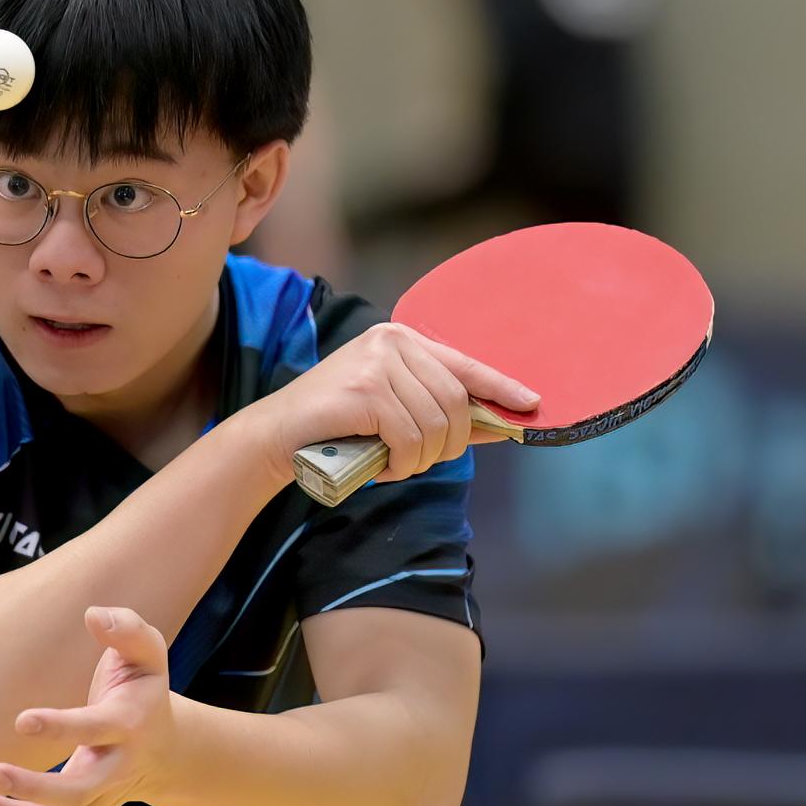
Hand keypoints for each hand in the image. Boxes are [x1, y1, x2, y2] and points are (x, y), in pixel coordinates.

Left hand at [0, 606, 172, 805]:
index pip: (96, 730)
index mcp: (130, 724)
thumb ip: (127, 628)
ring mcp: (100, 799)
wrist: (164, 747)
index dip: (61, 727)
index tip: (21, 719)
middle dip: (33, 789)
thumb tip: (93, 615)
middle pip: (77, 792)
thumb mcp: (147, 651)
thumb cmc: (142, 687)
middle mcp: (116, 769)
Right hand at [244, 323, 538, 484]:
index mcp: (401, 339)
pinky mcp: (364, 389)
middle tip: (418, 463)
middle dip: (447, 445)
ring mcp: (377, 362)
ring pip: (434, 424)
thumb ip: (439, 413)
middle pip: (454, 402)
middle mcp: (391, 341)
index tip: (530, 405)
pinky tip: (381, 466)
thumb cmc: (335, 427)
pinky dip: (401, 463)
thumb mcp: (393, 412)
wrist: (276, 437)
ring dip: (420, 459)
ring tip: (394, 466)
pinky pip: (409, 437)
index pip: (464, 364)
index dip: (500, 387)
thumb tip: (497, 424)